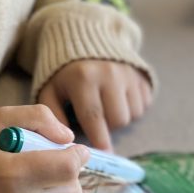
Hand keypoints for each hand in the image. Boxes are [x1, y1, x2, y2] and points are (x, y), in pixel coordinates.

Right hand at [0, 105, 88, 192]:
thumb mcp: (0, 118)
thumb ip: (38, 117)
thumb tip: (67, 137)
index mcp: (11, 173)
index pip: (66, 169)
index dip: (78, 155)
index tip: (74, 149)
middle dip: (72, 176)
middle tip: (58, 163)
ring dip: (60, 192)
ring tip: (40, 177)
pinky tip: (28, 191)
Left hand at [37, 60, 151, 151]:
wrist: (85, 38)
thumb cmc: (64, 72)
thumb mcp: (50, 90)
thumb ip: (53, 115)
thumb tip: (66, 142)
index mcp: (84, 78)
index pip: (94, 117)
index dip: (99, 140)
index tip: (102, 154)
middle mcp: (110, 74)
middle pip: (117, 120)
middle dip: (107, 128)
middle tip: (96, 121)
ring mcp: (128, 73)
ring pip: (132, 114)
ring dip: (119, 117)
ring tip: (105, 106)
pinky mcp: (141, 74)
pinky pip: (143, 104)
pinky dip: (131, 107)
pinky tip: (117, 98)